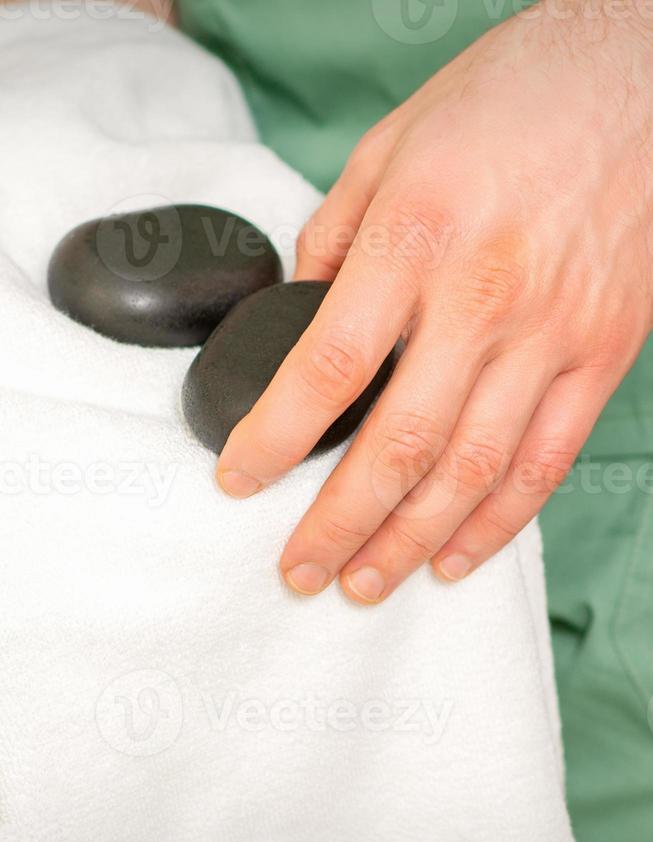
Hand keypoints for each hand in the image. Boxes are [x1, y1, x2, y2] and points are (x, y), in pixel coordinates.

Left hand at [217, 2, 652, 603]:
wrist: (639, 74)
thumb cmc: (510, 100)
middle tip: (299, 571)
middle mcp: (483, 299)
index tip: (238, 480)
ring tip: (363, 584)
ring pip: (471, 472)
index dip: (274, 440)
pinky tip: (453, 557)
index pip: (326, 370)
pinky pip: (546, 462)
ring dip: (409, 541)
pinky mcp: (602, 355)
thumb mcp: (391, 145)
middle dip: (337, 524)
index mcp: (415, 239)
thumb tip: (303, 314)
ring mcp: (551, 335)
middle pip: (396, 445)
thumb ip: (336, 237)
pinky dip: (497, 523)